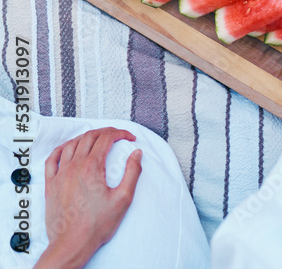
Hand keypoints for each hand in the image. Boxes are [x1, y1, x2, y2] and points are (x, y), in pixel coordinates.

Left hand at [36, 129, 142, 268]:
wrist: (72, 242)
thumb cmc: (96, 224)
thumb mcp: (123, 198)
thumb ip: (132, 172)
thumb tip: (137, 154)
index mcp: (92, 167)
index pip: (106, 138)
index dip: (120, 134)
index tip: (129, 138)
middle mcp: (74, 167)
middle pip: (89, 137)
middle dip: (106, 132)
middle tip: (117, 136)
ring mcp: (60, 175)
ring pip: (71, 144)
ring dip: (86, 137)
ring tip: (97, 139)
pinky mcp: (50, 184)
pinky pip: (52, 159)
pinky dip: (62, 148)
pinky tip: (68, 148)